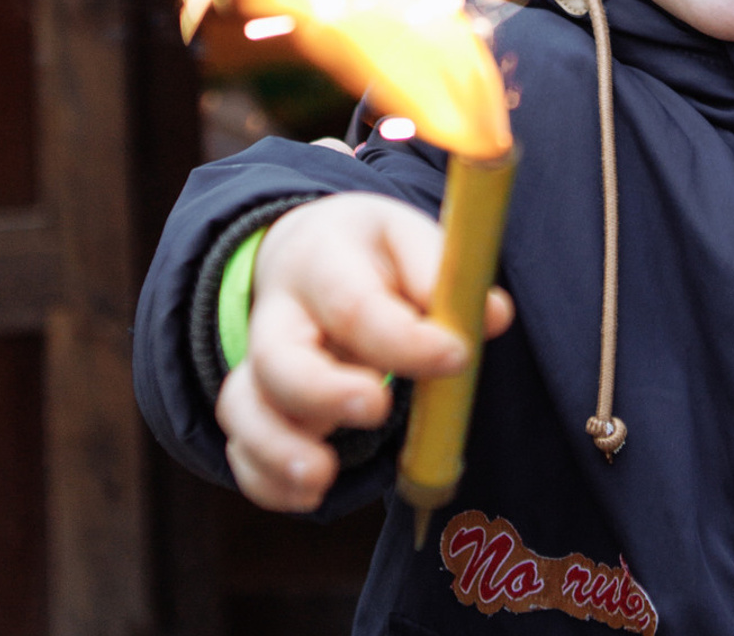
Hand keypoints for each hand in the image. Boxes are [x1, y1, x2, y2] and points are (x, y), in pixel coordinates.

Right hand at [215, 192, 513, 511]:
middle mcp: (279, 312)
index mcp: (323, 258)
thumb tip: (492, 315)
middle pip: (278, 359)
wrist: (312, 250)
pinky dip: (266, 479)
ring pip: (244, 408)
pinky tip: (309, 495)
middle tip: (378, 407)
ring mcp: (258, 362)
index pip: (353, 303)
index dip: (404, 339)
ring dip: (279, 448)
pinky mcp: (253, 404)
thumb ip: (444, 273)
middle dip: (323, 392)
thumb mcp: (409, 239)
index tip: (457, 356)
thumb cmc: (376, 254)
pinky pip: (242, 448)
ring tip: (323, 478)